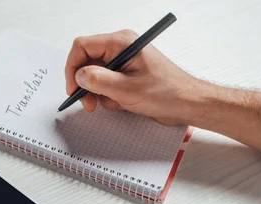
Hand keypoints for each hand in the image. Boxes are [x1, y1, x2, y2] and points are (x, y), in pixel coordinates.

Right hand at [65, 29, 198, 124]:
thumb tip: (78, 76)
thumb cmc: (165, 93)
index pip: (82, 46)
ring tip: (116, 103)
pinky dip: (109, 97)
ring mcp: (123, 61)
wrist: (186, 104)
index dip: (73, 68)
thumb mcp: (126, 89)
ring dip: (100, 94)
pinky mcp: (126, 74)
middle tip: (90, 104)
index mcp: (121, 42)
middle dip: (86, 85)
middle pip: (87, 62)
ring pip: (95, 76)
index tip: (73, 89)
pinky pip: (106, 84)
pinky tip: (123, 103)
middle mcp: (121, 48)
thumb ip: (98, 81)